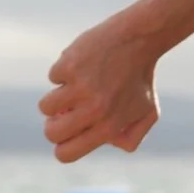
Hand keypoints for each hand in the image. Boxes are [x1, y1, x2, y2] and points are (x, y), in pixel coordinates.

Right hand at [39, 16, 161, 161]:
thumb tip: (106, 143)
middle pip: (50, 133)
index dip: (61, 148)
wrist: (139, 39)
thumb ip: (131, 137)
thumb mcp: (148, 113)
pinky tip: (82, 64)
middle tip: (63, 114)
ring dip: (55, 98)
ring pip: (45, 107)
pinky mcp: (69, 66)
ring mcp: (80, 87)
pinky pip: (53, 77)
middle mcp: (94, 110)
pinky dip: (63, 71)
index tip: (65, 136)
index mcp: (109, 126)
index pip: (66, 153)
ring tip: (72, 88)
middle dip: (52, 126)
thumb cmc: (142, 78)